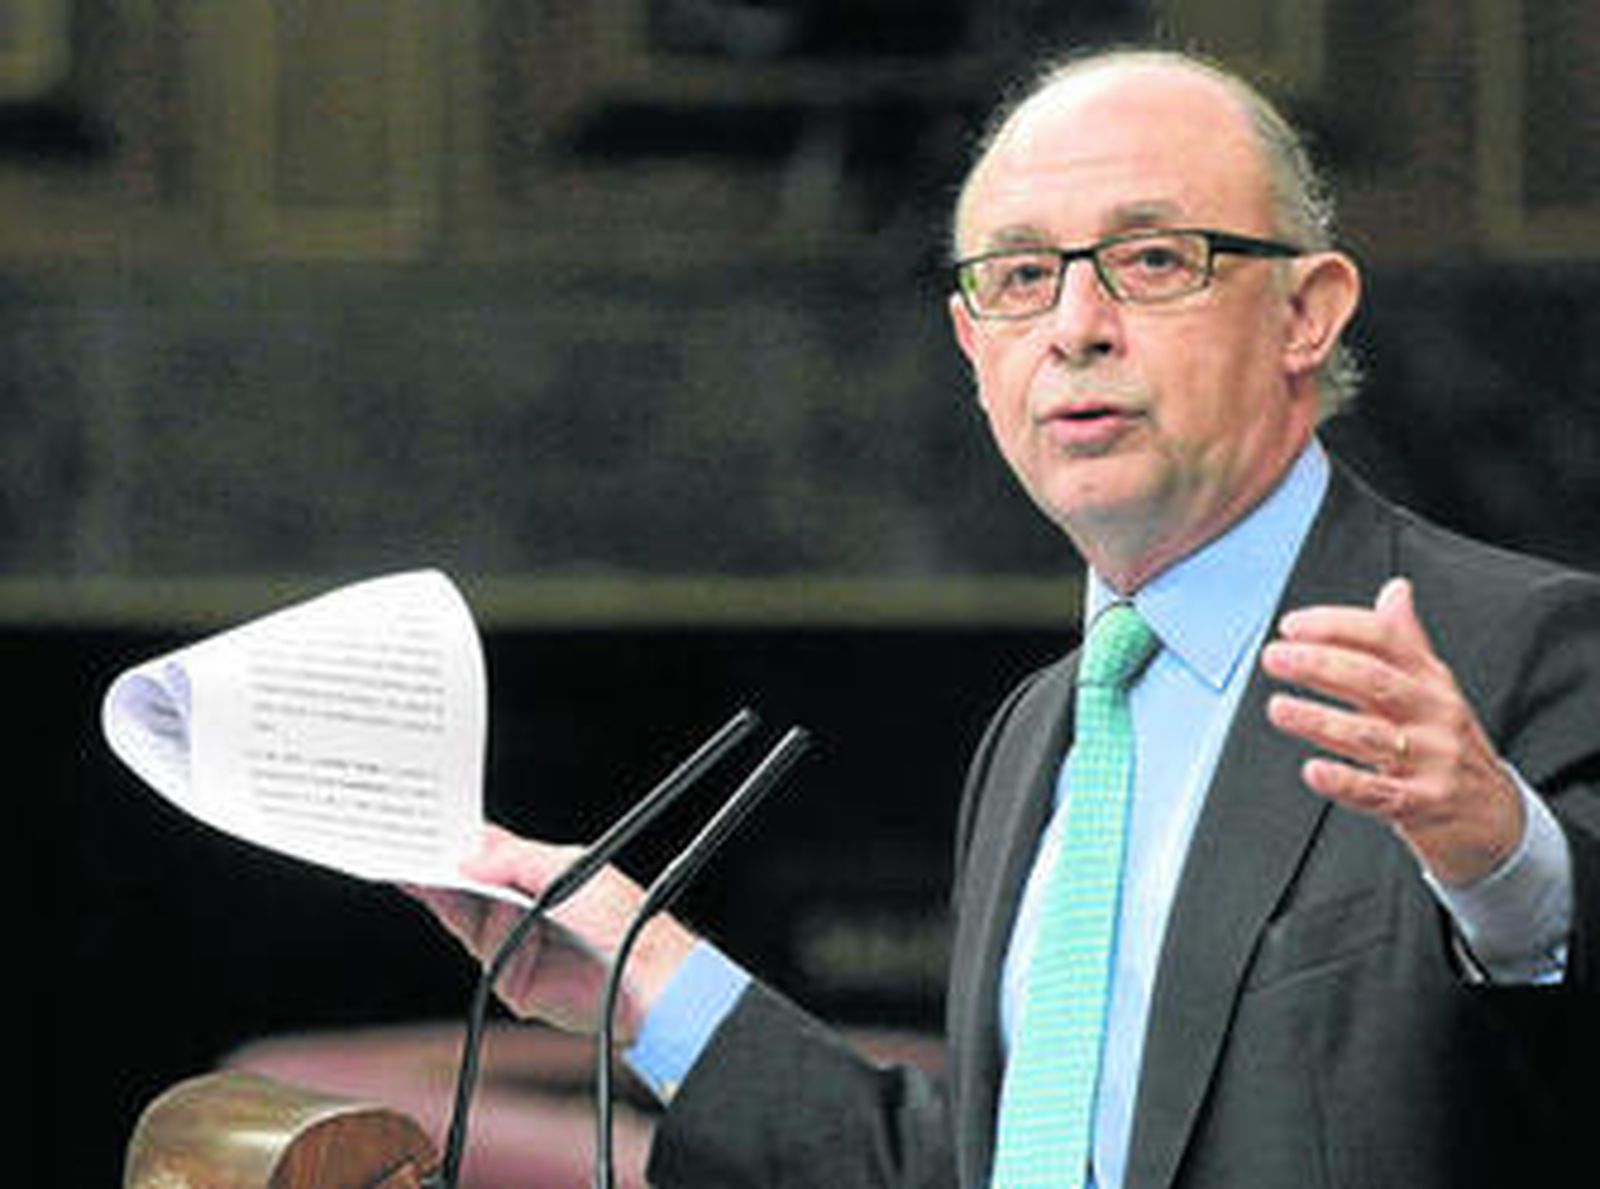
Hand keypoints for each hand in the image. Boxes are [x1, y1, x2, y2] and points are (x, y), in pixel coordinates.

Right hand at [403, 825, 698, 1040]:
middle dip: (436, 863)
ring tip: (410, 860)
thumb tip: (469, 857)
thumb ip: (516, 859)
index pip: (487, 852)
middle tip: (403, 841)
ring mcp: (511, 938)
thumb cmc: (622, 919)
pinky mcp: (507, 973)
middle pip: (465, 881)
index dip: (457, 840)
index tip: (427, 824)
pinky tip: (443, 895)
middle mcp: (520, 905)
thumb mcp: (568, 869)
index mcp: (538, 873)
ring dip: (436, 885)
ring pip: (461, 909)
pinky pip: (475, 942)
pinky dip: (458, 919)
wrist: (642, 976)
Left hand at [1261, 577, 1524, 886]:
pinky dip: (1344, 782)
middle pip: (1374, 680)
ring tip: (1279, 708)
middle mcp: (1432, 714)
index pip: (1385, 640)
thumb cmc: (1452, 746)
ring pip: (1369, 734)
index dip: (1337, 627)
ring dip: (1320, 720)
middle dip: (1320, 665)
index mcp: (1430, 681)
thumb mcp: (1436, 688)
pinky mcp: (1423, 803)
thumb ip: (1407, 641)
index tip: (1292, 626)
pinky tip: (1313, 771)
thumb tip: (1395, 589)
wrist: (1497, 818)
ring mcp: (1431, 759)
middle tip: (1276, 658)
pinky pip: (1378, 793)